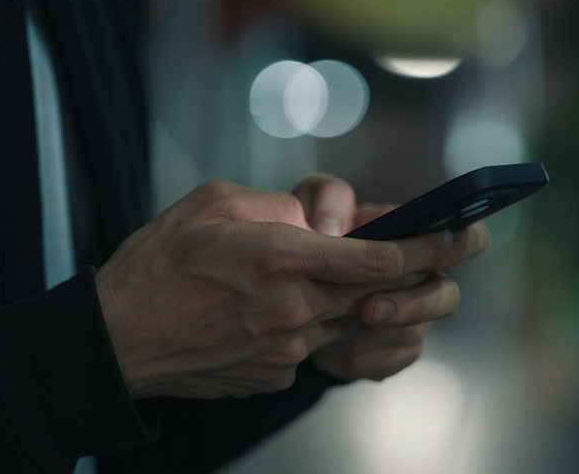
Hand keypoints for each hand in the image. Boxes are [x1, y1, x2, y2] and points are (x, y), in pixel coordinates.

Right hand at [96, 181, 478, 398]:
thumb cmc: (157, 263)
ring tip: (365, 281)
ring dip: (369, 302)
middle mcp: (293, 309)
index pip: (380, 260)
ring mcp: (287, 350)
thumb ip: (278, 207)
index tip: (463, 237)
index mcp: (281, 258)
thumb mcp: (214, 204)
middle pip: (382, 296)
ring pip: (353, 323)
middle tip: (454, 259)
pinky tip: (289, 310)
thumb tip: (318, 224)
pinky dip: (318, 325)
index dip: (430, 249)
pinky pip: (315, 346)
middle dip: (424, 277)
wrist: (115, 339)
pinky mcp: (275, 375)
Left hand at [293, 174, 489, 380]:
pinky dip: (355, 357)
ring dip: (374, 335)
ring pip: (411, 334)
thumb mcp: (310, 205)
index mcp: (416, 239)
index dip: (465, 241)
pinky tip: (328, 348)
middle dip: (414, 306)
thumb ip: (324, 197)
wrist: (292, 291)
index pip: (465, 238)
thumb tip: (332, 226)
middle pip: (446, 297)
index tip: (444, 242)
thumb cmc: (311, 237)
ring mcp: (411, 320)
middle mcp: (423, 281)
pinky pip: (385, 362)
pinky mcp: (390, 353)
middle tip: (370, 308)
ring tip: (332, 331)